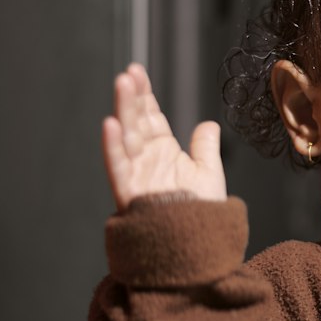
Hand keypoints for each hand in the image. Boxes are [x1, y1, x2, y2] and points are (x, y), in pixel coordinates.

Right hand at [102, 63, 226, 211]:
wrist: (197, 248)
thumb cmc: (201, 216)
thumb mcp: (209, 175)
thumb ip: (204, 148)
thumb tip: (208, 124)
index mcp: (163, 153)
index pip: (149, 117)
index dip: (143, 95)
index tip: (137, 72)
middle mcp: (146, 160)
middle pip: (136, 122)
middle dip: (131, 96)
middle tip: (129, 73)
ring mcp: (137, 175)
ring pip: (126, 138)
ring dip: (123, 111)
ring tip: (122, 85)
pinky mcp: (130, 193)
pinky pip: (118, 168)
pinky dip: (113, 147)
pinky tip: (111, 124)